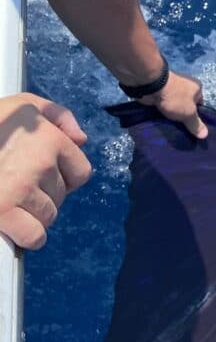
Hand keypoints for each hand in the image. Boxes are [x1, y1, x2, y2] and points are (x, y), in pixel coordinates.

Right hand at [0, 93, 92, 249]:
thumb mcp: (23, 105)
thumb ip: (57, 115)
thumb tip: (81, 139)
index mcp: (50, 138)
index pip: (80, 173)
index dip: (62, 177)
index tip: (41, 177)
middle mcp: (41, 162)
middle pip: (61, 197)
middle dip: (42, 195)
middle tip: (16, 185)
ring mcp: (21, 188)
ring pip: (48, 217)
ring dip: (32, 215)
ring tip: (8, 199)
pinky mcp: (2, 211)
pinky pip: (34, 236)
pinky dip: (25, 236)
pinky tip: (11, 226)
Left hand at [142, 70, 207, 139]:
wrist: (151, 86)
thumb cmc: (175, 98)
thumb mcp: (189, 114)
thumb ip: (196, 124)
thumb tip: (205, 135)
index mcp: (196, 88)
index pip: (200, 105)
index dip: (196, 117)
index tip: (191, 128)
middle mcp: (185, 86)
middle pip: (186, 106)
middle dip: (182, 117)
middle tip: (180, 130)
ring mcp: (171, 88)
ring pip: (174, 106)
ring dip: (171, 115)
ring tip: (170, 127)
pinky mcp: (159, 92)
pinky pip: (164, 105)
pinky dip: (162, 112)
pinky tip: (161, 121)